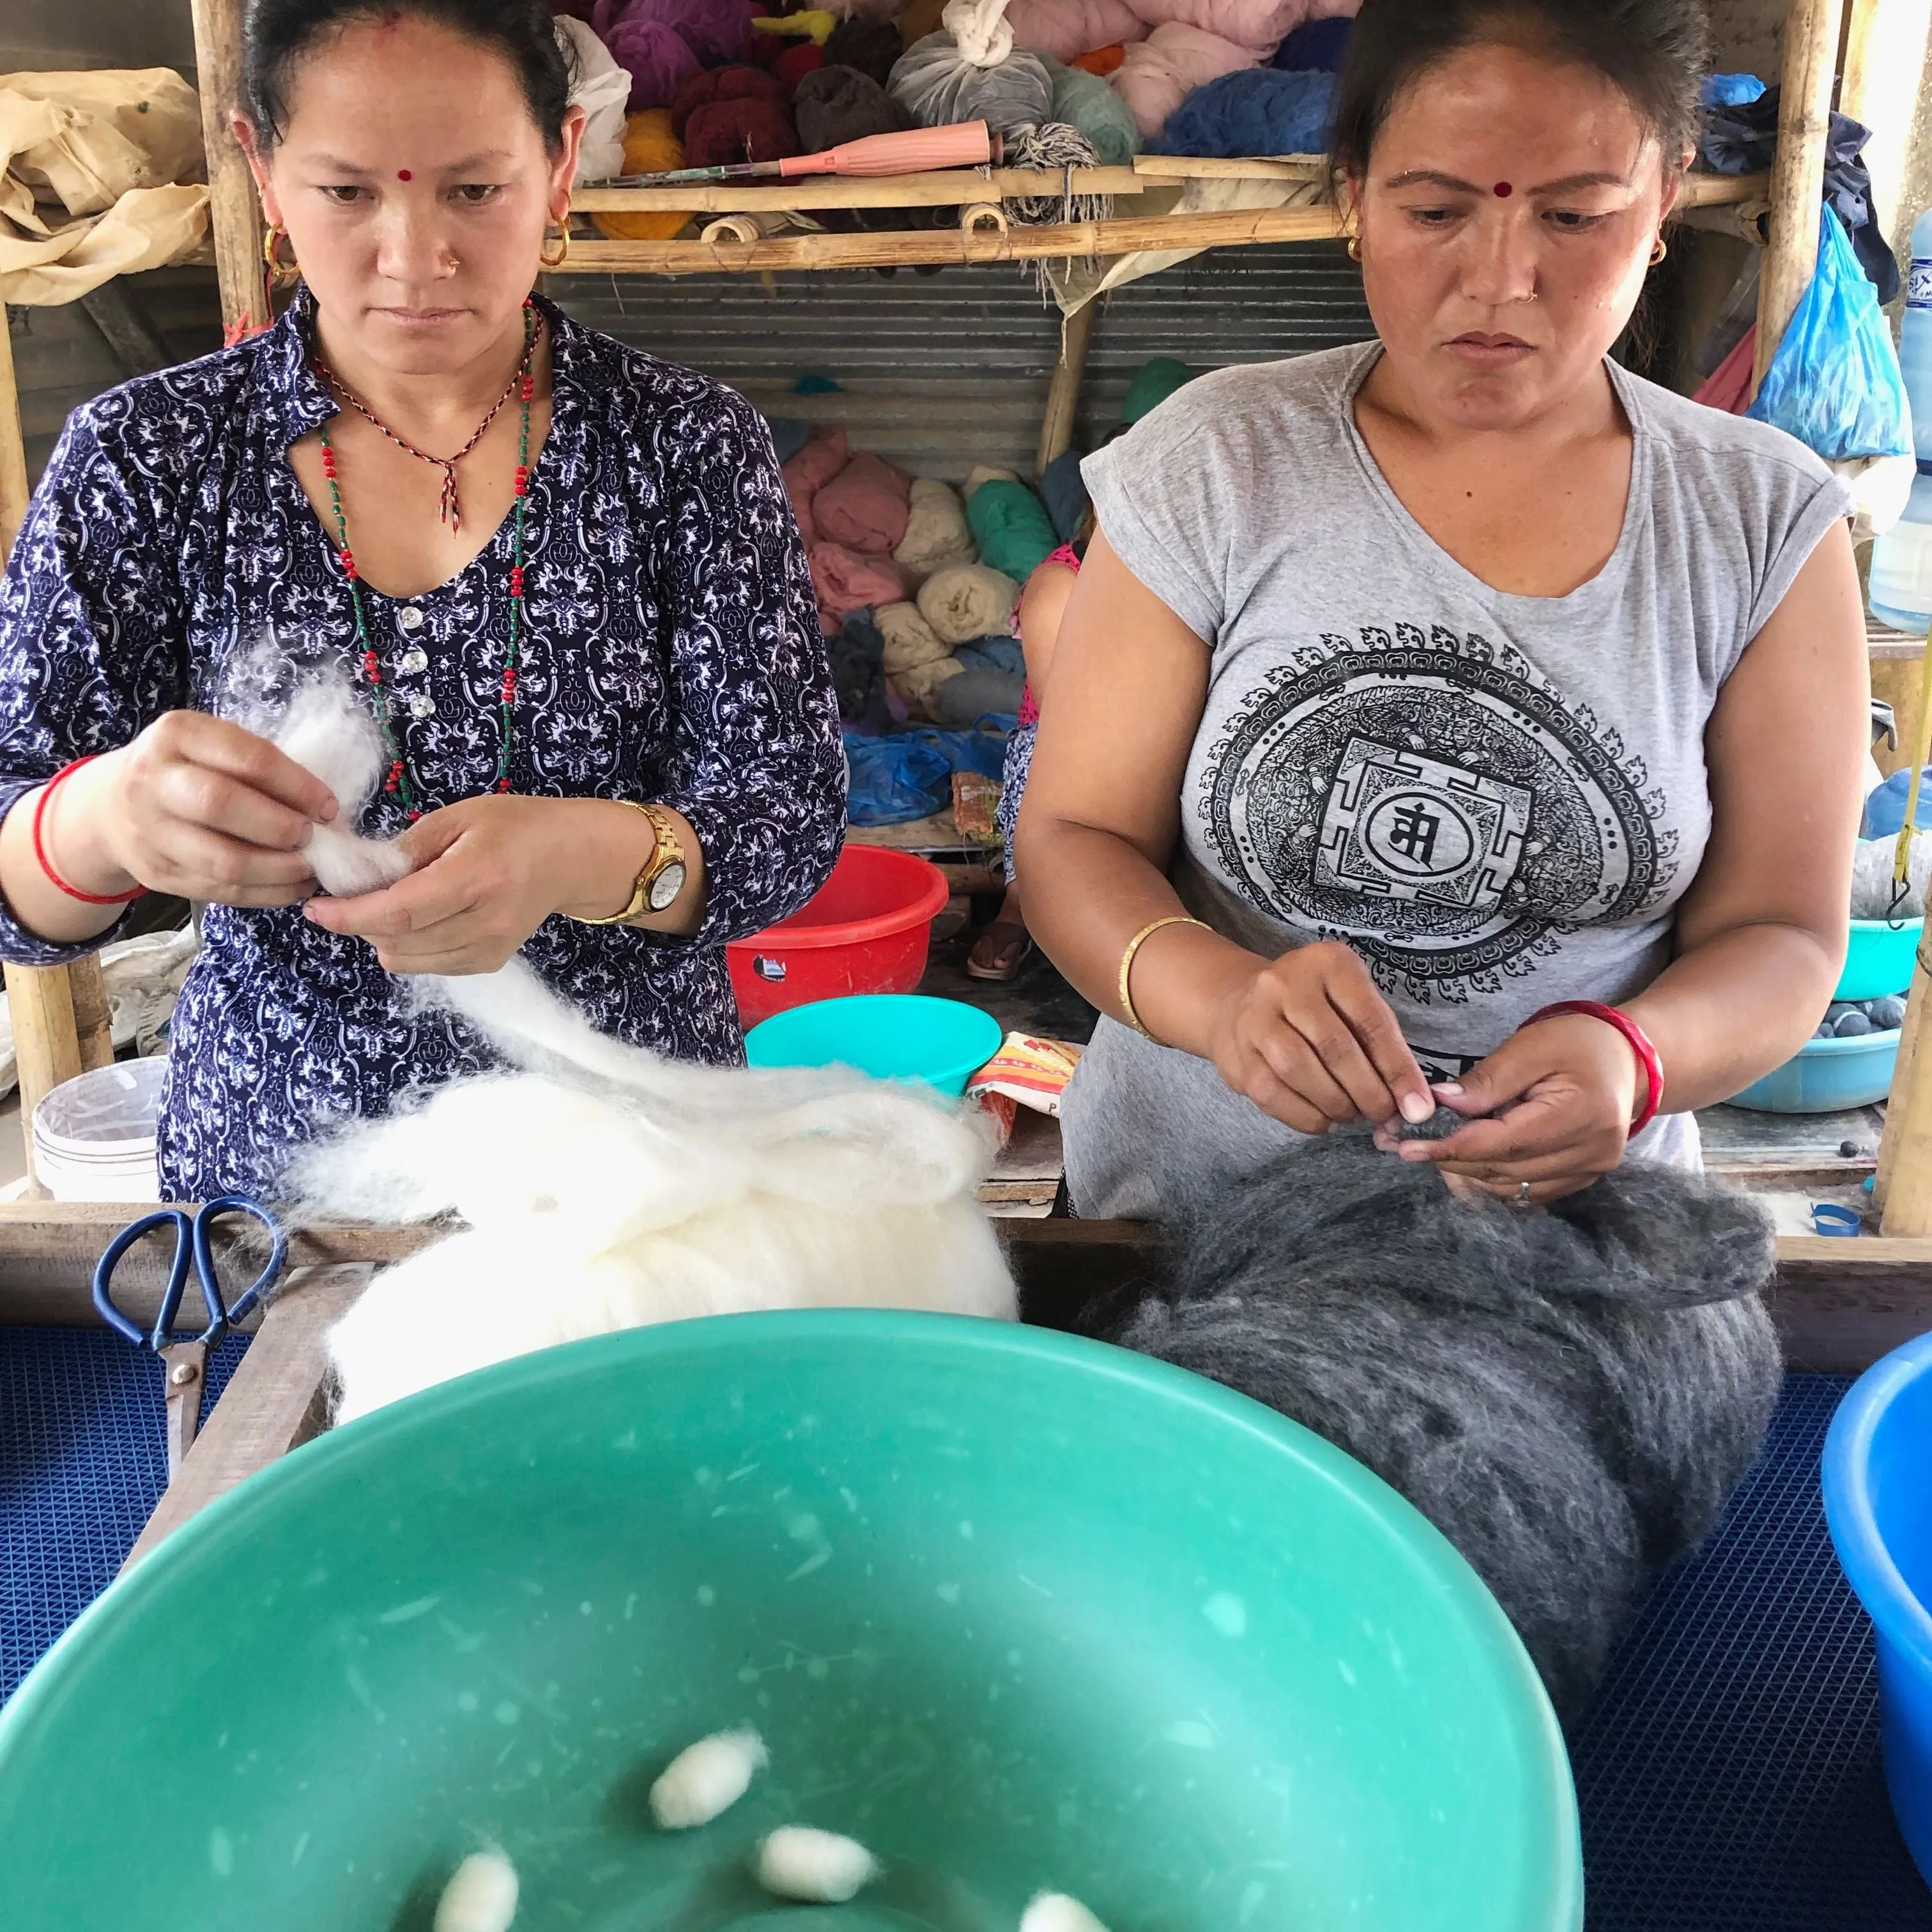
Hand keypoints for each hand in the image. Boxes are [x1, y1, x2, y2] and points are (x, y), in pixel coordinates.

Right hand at [78, 712, 334, 904]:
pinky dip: (266, 894)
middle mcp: (155, 780)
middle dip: (279, 826)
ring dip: (278, 870)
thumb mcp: (211, 747)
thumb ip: (256, 766)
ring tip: (308, 868)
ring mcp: (151, 831)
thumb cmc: (186, 770)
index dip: (296, 786)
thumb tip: (322, 808)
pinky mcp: (158, 874)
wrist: (111, 807)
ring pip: (223, 861)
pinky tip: (292, 887)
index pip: (247, 759)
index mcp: (178, 735)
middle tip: (311, 837)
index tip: (327, 807)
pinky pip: (221, 891)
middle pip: (222, 805)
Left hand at [304, 793, 636, 974]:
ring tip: (391, 903)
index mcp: (477, 877)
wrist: (569, 859)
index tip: (315, 909)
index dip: (351, 916)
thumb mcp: (459, 817)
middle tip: (351, 894)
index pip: (402, 911)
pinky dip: (408, 946)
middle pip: (399, 940)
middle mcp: (486, 922)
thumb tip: (358, 878)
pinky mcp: (489, 962)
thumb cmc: (514, 826)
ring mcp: (490, 949)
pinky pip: (428, 965)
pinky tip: (419, 919)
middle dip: (361, 922)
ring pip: (407, 960)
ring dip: (382, 936)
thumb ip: (407, 849)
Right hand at [1203, 939, 1435, 1133]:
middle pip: (1334, 1046)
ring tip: (1352, 1115)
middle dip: (1367, 1091)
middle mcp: (1286, 983)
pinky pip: (1272, 1093)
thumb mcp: (1351, 1003)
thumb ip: (1381, 1042)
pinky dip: (1305, 1116)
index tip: (1418, 1107)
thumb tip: (1413, 1102)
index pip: (1370, 1020)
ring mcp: (1255, 1017)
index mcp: (1328, 963)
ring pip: (1299, 1069)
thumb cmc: (1314, 1007)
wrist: (1238, 1002)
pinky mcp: (1236, 1053)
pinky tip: (1324, 1120)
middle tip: (1383, 1115)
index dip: (1397, 1068)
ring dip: (1335, 1104)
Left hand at [1381, 1011, 1640, 1203]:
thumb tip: (1439, 1105)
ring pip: (1511, 1189)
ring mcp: (1591, 1172)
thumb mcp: (1529, 1047)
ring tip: (1431, 1151)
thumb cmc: (1578, 1043)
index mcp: (1581, 1114)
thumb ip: (1486, 1082)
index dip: (1450, 1148)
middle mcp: (1592, 1152)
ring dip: (1467, 1174)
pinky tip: (1466, 1162)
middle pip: (1504, 1170)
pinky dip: (1493, 1181)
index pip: (1503, 1143)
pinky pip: (1527, 1193)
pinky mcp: (1583, 1180)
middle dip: (1449, 1160)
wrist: (1630, 1059)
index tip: (1406, 1147)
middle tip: (1404, 1146)